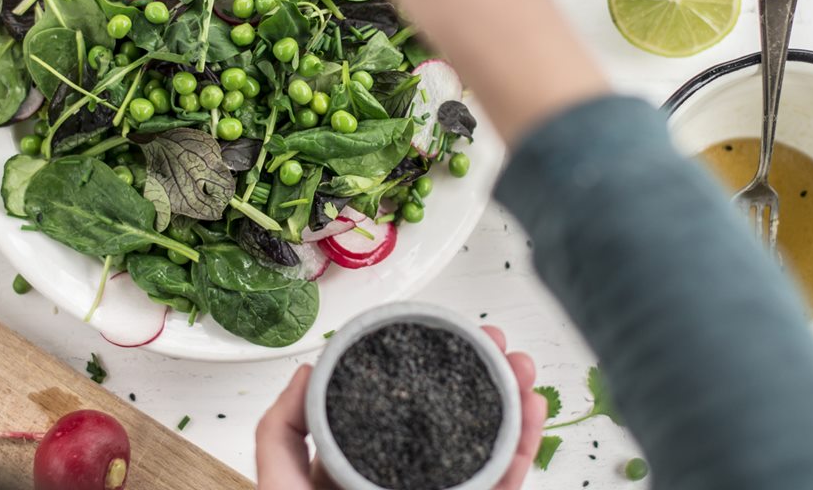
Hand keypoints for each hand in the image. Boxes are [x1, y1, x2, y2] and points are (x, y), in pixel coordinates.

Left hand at [255, 326, 547, 489]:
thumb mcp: (281, 485)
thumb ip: (282, 432)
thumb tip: (309, 370)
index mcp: (359, 468)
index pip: (397, 408)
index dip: (424, 369)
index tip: (440, 337)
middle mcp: (406, 479)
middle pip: (451, 419)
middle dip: (479, 376)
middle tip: (496, 343)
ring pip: (485, 446)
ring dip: (511, 404)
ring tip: (521, 367)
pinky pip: (501, 483)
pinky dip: (522, 450)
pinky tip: (531, 414)